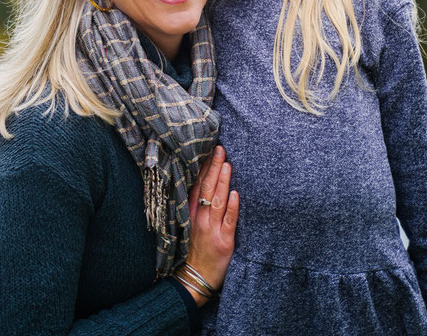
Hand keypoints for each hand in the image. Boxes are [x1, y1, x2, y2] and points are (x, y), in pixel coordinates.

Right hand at [177, 146, 238, 306]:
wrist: (195, 278)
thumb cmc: (195, 251)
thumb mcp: (191, 226)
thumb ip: (198, 207)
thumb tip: (207, 185)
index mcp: (192, 214)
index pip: (197, 186)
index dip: (202, 168)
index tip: (208, 150)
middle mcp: (200, 219)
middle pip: (206, 189)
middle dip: (213, 167)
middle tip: (220, 149)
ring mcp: (211, 229)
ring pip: (216, 201)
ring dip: (222, 181)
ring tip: (227, 164)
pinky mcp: (224, 241)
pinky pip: (228, 221)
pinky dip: (231, 207)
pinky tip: (234, 193)